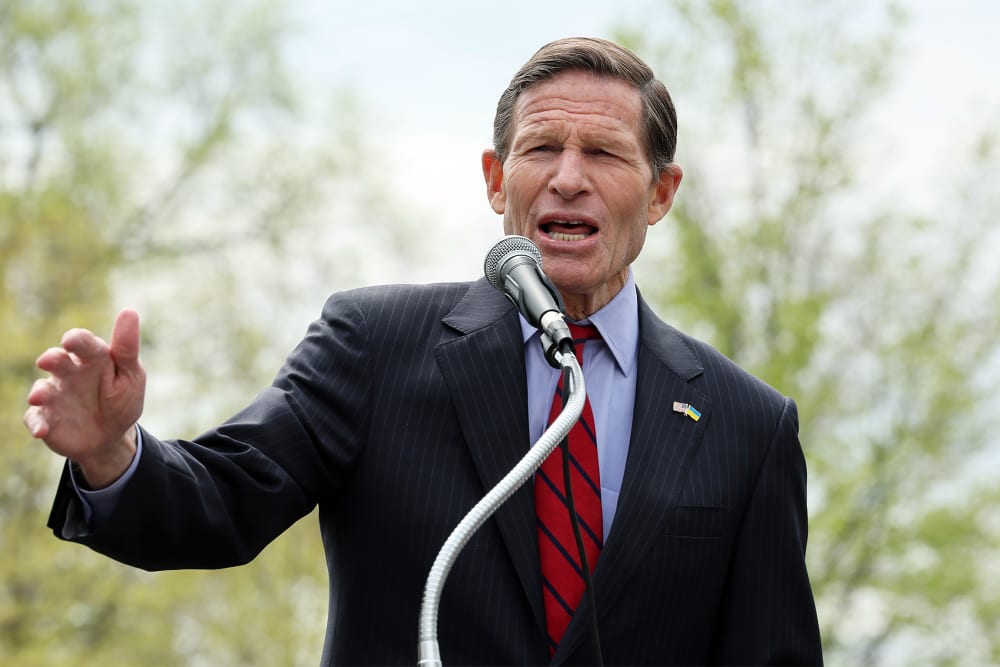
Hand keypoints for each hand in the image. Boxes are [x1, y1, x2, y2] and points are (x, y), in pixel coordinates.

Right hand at [25, 309, 145, 487]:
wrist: (111, 436)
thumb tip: (129, 311)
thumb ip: (127, 348)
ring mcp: (55, 396)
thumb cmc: (122, 399)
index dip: (76, 340)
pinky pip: (36, 418)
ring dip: (40, 392)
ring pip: (42, 389)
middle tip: (49, 360)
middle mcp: (69, 373)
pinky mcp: (46, 419)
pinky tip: (42, 430)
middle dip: (52, 359)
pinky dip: (36, 423)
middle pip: (56, 360)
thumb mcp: (131, 375)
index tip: (71, 341)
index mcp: (92, 359)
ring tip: (39, 397)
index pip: (82, 343)